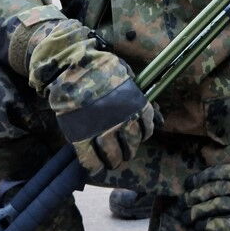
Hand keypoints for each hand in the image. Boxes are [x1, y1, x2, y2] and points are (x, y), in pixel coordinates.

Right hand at [44, 47, 159, 175]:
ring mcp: (101, 128)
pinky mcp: (80, 134)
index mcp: (136, 104)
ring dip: (113, 161)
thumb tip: (159, 119)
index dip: (142, 135)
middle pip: (130, 145)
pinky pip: (89, 157)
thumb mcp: (127, 76)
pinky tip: (94, 167)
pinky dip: (93, 165)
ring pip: (112, 154)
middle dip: (128, 152)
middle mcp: (122, 118)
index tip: (138, 137)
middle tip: (123, 155)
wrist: (71, 63)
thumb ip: (140, 97)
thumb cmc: (100, 66)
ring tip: (111, 162)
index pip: (146, 128)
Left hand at [182, 159, 229, 230]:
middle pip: (208, 191)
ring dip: (196, 213)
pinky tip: (199, 228)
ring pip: (212, 207)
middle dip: (193, 198)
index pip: (213, 174)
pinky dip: (209, 226)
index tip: (187, 185)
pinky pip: (223, 224)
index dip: (197, 180)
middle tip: (182, 203)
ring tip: (185, 218)